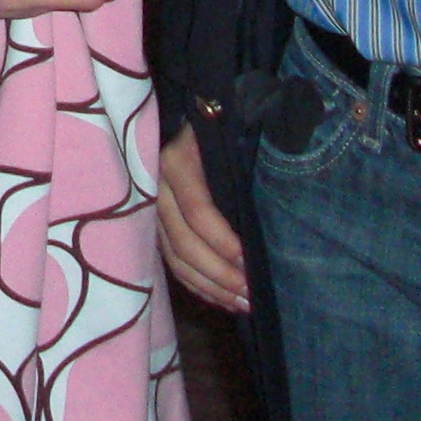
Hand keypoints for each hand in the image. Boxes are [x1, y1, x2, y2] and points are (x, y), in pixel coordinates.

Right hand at [158, 124, 249, 311]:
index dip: (222, 240)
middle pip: (184, 243)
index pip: (198, 210)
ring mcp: (150, 210)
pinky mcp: (153, 226)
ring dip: (209, 286)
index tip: (249, 259)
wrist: (178, 116)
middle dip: (219, 274)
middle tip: (250, 294)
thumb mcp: (225, 138)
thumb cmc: (212, 129)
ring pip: (175, 259)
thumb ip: (240, 164)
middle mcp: (156, 189)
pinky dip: (195, 284)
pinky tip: (220, 298)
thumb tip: (270, 210)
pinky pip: (171, 262)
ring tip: (241, 304)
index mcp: (176, 163)